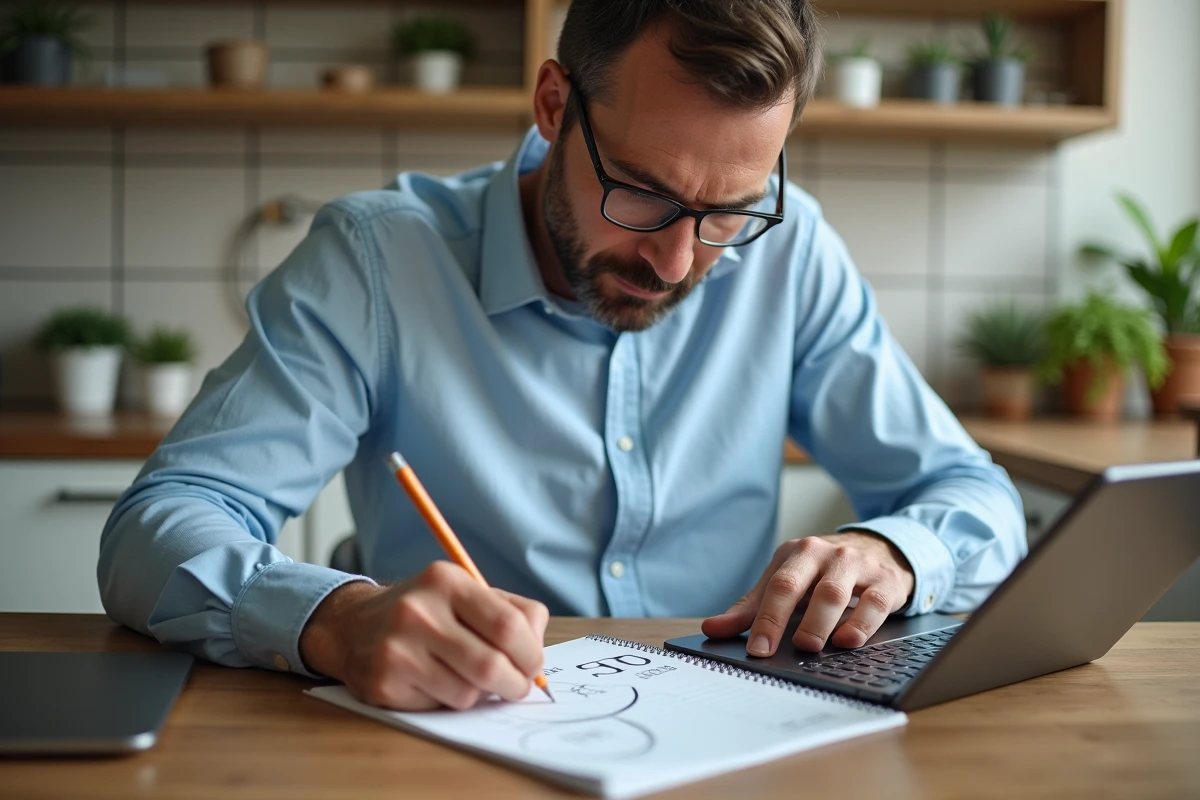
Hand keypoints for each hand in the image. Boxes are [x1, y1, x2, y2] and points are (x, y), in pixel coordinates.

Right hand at [299, 561, 549, 710]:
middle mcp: (418, 612)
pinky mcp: (384, 684)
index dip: (531, 653)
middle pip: (491, 665)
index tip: (534, 665)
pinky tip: (435, 682)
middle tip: (516, 685)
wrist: (354, 626)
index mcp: (446, 581)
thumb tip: (538, 650)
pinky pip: (440, 706)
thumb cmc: (427, 612)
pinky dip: (449, 700)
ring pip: (468, 693)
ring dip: (480, 694)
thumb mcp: (466, 594)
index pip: (507, 624)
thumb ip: (513, 612)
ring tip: (468, 676)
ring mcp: (397, 649)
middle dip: (515, 683)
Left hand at [701, 531, 913, 654]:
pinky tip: (849, 641)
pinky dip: (861, 624)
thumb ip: (751, 607)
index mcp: (796, 553)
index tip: (757, 649)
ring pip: (835, 593)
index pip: (776, 586)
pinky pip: (874, 602)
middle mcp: (825, 554)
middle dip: (786, 619)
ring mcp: (856, 565)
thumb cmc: (824, 572)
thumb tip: (713, 628)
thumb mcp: (788, 581)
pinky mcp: (885, 580)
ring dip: (821, 623)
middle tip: (781, 648)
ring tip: (810, 647)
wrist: (880, 549)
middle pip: (802, 586)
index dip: (764, 619)